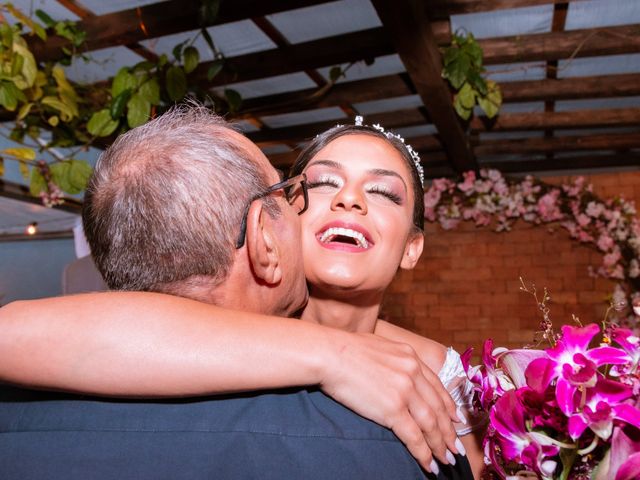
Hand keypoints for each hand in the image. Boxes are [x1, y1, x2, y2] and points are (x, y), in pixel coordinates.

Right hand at [319, 331, 461, 472]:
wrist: (330, 354)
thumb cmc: (345, 349)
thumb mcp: (379, 346)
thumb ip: (393, 359)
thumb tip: (393, 369)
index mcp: (410, 357)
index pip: (436, 386)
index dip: (448, 406)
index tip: (455, 419)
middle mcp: (413, 372)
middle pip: (438, 408)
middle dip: (448, 431)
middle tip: (455, 447)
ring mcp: (405, 391)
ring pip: (431, 424)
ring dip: (440, 446)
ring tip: (446, 460)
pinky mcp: (392, 409)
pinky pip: (414, 437)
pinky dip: (423, 454)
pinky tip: (428, 464)